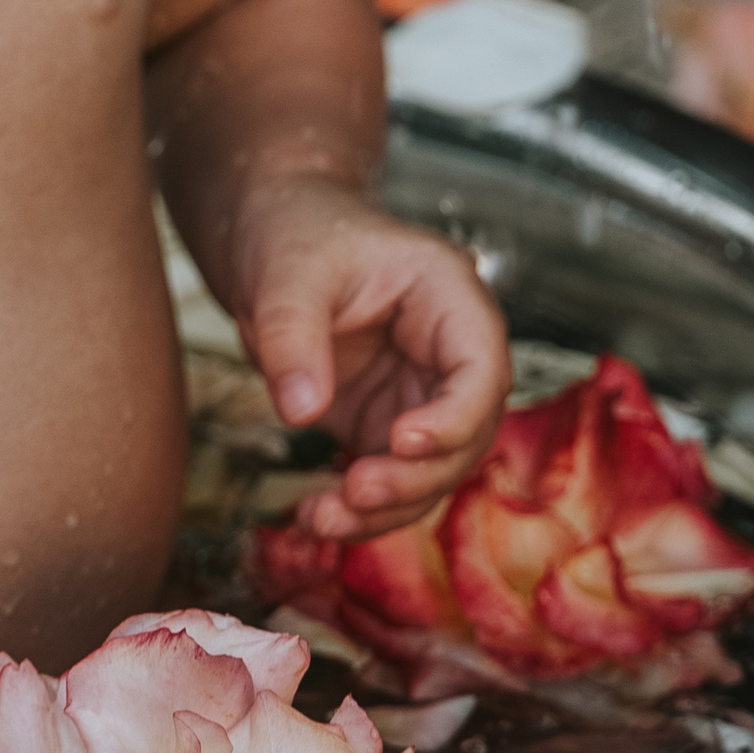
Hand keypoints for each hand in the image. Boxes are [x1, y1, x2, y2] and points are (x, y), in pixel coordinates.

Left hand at [230, 178, 508, 538]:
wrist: (271, 236)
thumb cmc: (294, 234)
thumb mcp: (286, 274)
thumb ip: (292, 338)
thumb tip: (300, 412)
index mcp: (448, 297)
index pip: (482, 369)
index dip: (455, 416)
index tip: (401, 440)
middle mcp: (447, 352)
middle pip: (466, 434)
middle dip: (416, 476)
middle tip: (355, 492)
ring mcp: (418, 393)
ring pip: (432, 470)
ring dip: (387, 507)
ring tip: (321, 518)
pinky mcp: (384, 423)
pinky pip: (391, 479)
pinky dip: (360, 508)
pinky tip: (315, 515)